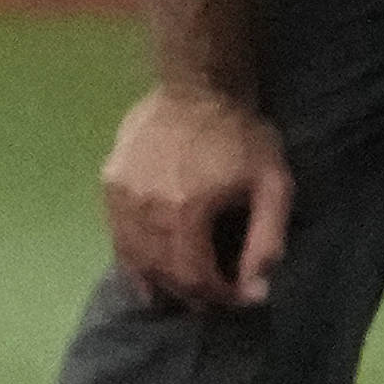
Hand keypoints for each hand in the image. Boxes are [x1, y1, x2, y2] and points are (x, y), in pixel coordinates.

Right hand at [101, 82, 296, 311]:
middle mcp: (144, 210)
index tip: (241, 297)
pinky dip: (133, 264)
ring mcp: (120, 198)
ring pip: (134, 260)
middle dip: (192, 294)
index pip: (195, 277)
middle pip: (162, 274)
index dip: (220, 297)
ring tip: (182, 293)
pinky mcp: (109, 186)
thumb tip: (255, 289)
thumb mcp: (274, 185)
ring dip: (160, 284)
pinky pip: (117, 239)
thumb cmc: (241, 134)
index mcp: (185, 210)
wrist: (196, 85)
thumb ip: (266, 240)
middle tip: (215, 298)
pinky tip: (147, 276)